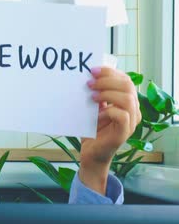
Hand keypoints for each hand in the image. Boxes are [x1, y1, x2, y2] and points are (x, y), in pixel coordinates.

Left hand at [79, 67, 140, 193]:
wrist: (91, 153)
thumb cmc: (92, 129)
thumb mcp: (94, 108)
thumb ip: (97, 93)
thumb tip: (90, 76)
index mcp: (128, 101)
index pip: (126, 80)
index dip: (110, 72)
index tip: (92, 70)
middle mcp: (133, 110)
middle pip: (127, 86)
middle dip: (107, 81)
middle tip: (89, 82)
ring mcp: (131, 122)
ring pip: (127, 99)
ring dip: (107, 94)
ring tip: (91, 96)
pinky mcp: (124, 133)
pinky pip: (122, 115)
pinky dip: (107, 111)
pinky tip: (96, 114)